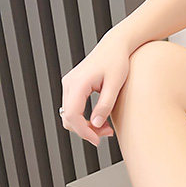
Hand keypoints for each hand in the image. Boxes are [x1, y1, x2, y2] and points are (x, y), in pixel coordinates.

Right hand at [59, 30, 131, 145]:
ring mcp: (69, 84)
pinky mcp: (73, 86)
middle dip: (85, 130)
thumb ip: (105, 105)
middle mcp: (69, 83)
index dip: (83, 131)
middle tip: (106, 135)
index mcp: (78, 82)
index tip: (97, 140)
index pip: (72, 114)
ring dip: (85, 125)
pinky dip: (84, 118)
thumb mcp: (115, 84)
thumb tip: (97, 124)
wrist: (115, 46)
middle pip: (68, 117)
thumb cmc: (117, 61)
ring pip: (69, 114)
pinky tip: (101, 120)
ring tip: (107, 129)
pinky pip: (73, 108)